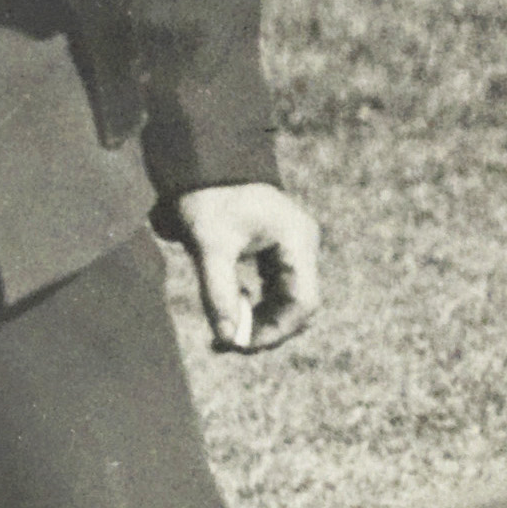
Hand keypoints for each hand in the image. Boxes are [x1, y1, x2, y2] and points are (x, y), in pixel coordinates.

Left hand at [172, 182, 324, 352]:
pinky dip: (255, 304)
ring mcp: (292, 247)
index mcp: (298, 240)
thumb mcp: (210, 245)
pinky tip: (231, 307)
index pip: (304, 301)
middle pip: (297, 305)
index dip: (276, 330)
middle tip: (227, 344)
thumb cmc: (208, 196)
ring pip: (286, 300)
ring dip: (260, 320)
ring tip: (225, 332)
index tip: (242, 345)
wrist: (203, 163)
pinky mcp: (277, 249)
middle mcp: (303, 245)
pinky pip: (275, 288)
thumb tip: (227, 339)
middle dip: (266, 329)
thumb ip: (219, 293)